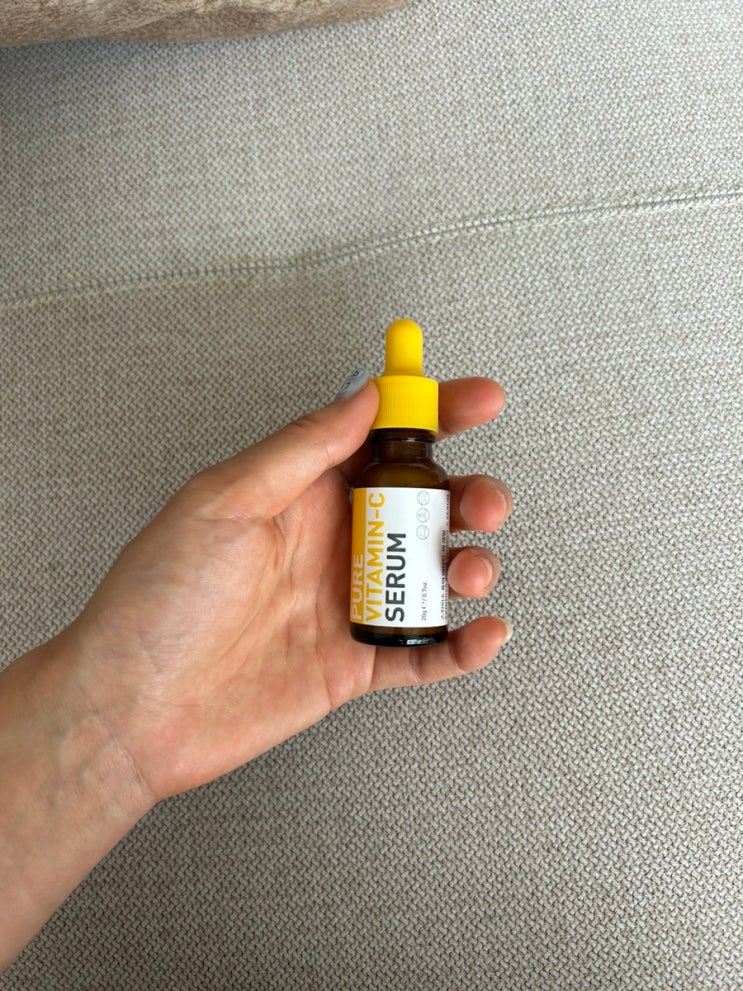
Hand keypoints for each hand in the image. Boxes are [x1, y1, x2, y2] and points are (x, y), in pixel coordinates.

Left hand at [60, 375, 512, 804]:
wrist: (128, 709)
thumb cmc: (154, 602)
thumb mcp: (222, 502)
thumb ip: (300, 449)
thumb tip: (363, 397)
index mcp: (301, 494)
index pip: (381, 439)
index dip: (435, 412)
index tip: (477, 400)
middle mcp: (331, 544)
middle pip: (426, 506)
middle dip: (469, 495)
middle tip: (480, 503)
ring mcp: (346, 604)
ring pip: (435, 574)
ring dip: (472, 565)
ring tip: (468, 571)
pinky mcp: (353, 664)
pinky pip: (425, 653)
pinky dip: (464, 646)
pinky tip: (483, 633)